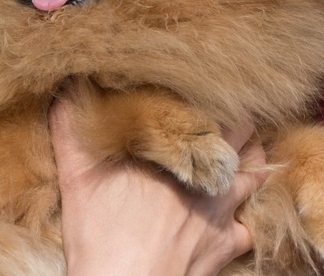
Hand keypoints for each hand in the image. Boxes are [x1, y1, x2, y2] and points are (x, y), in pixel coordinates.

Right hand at [49, 90, 267, 275]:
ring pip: (255, 173)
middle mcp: (210, 173)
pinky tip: (237, 215)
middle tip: (231, 109)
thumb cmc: (102, 235)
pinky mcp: (227, 245)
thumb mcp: (77, 176)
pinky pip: (249, 226)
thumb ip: (70, 126)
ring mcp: (223, 210)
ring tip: (246, 147)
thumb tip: (68, 85)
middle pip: (242, 133)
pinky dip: (246, 218)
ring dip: (252, 158)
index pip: (209, 106)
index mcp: (180, 148)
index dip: (212, 91)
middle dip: (238, 119)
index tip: (209, 80)